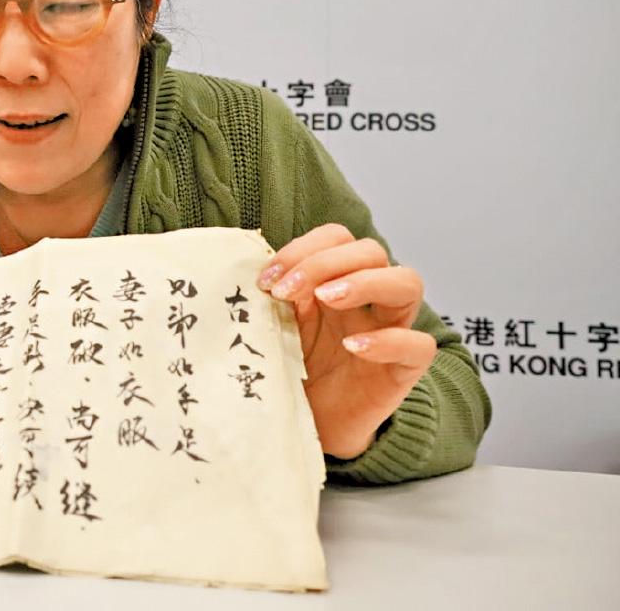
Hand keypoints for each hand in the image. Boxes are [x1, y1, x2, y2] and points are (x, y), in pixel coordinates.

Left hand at [257, 223, 436, 459]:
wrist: (306, 424)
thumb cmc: (292, 371)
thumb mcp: (274, 327)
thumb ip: (271, 299)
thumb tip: (245, 274)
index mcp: (335, 281)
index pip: (336, 238)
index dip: (304, 248)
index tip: (266, 279)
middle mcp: (367, 300)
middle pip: (371, 251)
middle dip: (325, 262)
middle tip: (286, 291)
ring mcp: (390, 331)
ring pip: (408, 282)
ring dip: (364, 282)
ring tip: (325, 298)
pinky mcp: (403, 370)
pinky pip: (419, 345)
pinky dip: (389, 341)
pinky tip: (352, 346)